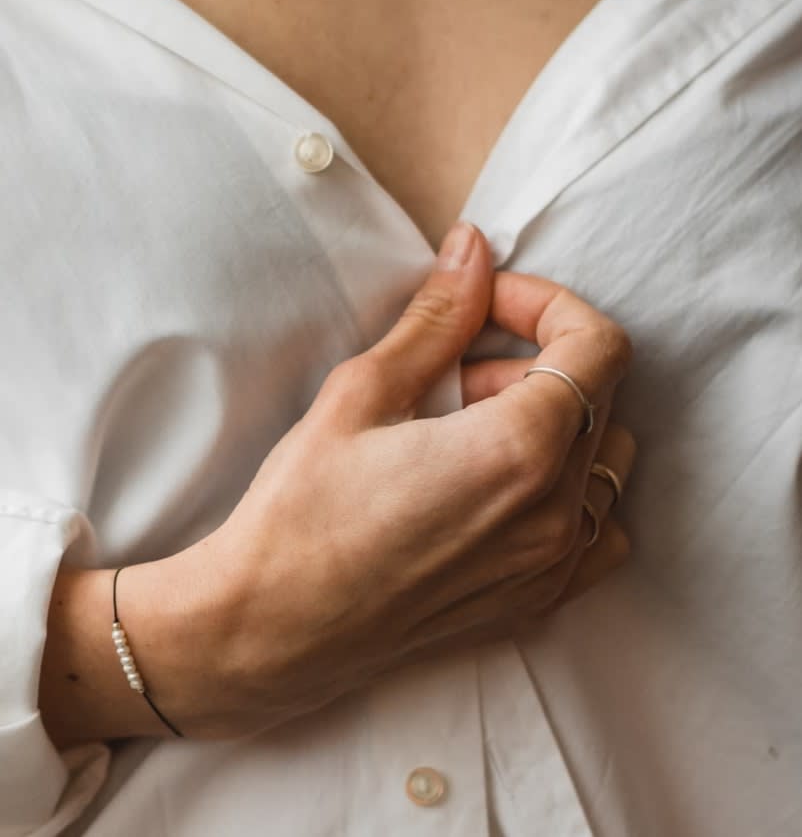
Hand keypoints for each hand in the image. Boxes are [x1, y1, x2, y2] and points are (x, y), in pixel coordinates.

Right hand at [165, 222, 634, 739]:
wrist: (272, 624)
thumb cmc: (302, 511)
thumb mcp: (362, 392)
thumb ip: (436, 318)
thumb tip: (473, 249)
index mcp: (520, 449)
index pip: (596, 344)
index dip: (543, 303)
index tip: (486, 302)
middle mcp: (556, 511)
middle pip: (600, 397)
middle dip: (535, 360)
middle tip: (452, 368)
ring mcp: (552, 565)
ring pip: (602, 461)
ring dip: (552, 423)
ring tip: (466, 427)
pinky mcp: (534, 601)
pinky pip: (597, 531)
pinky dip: (567, 492)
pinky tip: (495, 487)